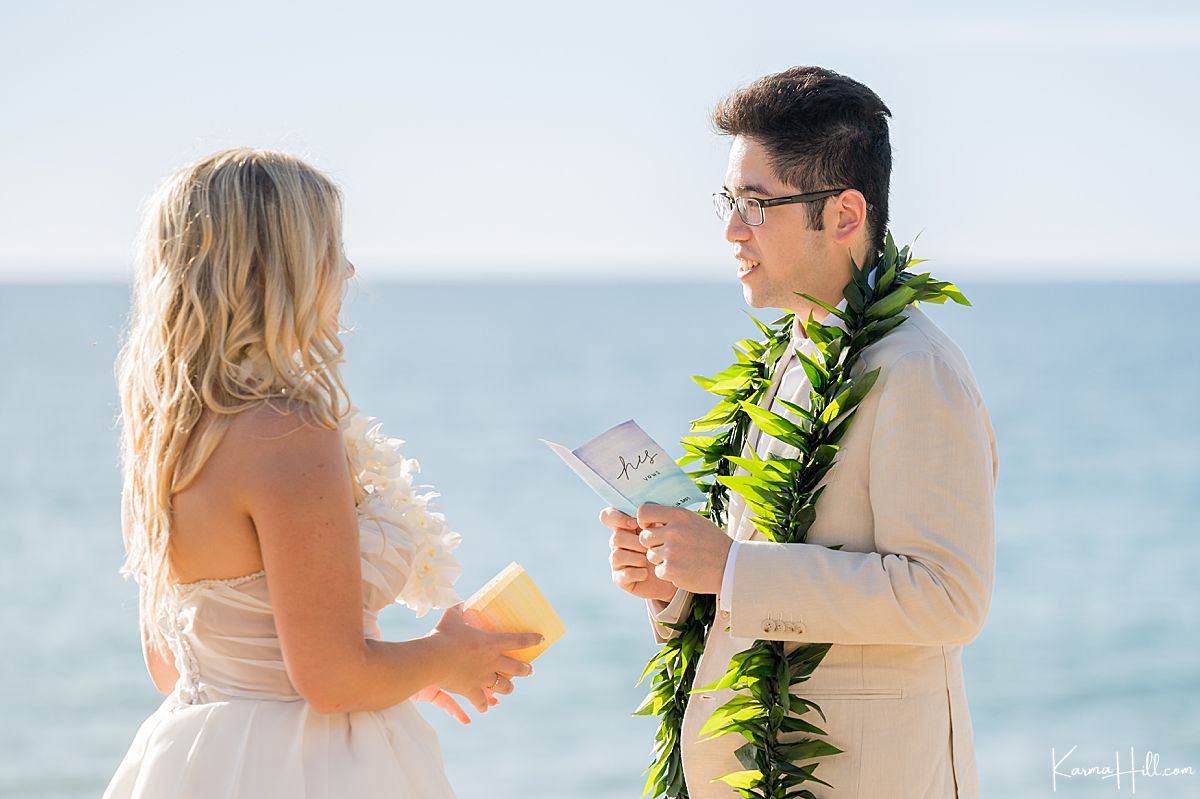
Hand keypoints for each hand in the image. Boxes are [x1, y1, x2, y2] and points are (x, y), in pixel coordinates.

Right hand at [427, 604, 541, 714]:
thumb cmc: (443, 636)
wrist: (433, 659)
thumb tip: (458, 601)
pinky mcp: (471, 690)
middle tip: (530, 670)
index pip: (518, 641)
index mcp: (491, 643)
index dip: (531, 640)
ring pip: (503, 686)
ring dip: (508, 687)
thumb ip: (456, 610)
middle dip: (525, 670)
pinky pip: (481, 701)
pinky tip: (484, 709)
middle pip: (516, 668)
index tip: (541, 640)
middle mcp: (492, 661)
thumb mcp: (450, 619)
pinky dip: (483, 705)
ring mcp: (483, 677)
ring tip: (510, 688)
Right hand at [600, 507, 677, 602]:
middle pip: (616, 537)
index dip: (617, 517)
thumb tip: (647, 514)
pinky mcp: (619, 578)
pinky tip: (648, 573)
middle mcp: (617, 543)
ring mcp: (616, 561)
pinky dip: (640, 573)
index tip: (635, 524)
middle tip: (651, 548)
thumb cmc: (666, 547)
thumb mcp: (662, 529)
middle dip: (637, 543)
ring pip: (617, 556)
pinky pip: (625, 574)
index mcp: (624, 527)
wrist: (672, 572)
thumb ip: (653, 518)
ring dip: (639, 559)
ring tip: (652, 561)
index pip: (607, 516)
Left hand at [637, 504, 732, 595]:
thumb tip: (650, 518)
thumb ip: (673, 519)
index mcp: (679, 516)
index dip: (643, 521)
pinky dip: (668, 572)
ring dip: (661, 559)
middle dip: (652, 544)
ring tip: (679, 559)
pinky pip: (658, 571)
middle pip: (644, 537)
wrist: (730, 566)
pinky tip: (683, 569)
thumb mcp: (694, 521)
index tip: (650, 527)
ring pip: (650, 555)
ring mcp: (672, 552)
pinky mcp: (672, 570)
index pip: (643, 512)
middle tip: (667, 548)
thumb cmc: (712, 542)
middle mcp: (673, 532)